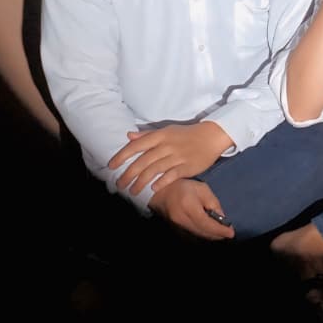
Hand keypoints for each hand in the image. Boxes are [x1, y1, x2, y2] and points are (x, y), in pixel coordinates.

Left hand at [108, 121, 228, 195]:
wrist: (211, 136)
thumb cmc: (185, 134)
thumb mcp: (166, 131)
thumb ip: (147, 135)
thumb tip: (129, 136)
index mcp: (160, 135)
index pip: (137, 146)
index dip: (122, 156)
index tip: (112, 166)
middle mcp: (166, 145)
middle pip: (143, 161)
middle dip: (129, 174)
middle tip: (119, 184)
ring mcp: (177, 156)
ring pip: (154, 170)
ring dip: (141, 182)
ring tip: (133, 191)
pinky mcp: (187, 166)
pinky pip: (171, 175)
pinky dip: (161, 182)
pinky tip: (153, 188)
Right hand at [149, 179, 234, 240]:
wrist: (160, 193)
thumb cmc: (183, 187)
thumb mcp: (201, 189)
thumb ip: (213, 203)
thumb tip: (222, 218)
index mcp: (189, 207)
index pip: (207, 223)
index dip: (220, 230)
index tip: (231, 233)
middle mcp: (182, 219)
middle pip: (204, 232)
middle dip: (217, 235)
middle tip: (228, 233)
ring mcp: (177, 227)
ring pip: (198, 236)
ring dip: (211, 236)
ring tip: (221, 233)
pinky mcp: (175, 230)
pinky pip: (192, 236)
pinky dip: (202, 236)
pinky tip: (209, 232)